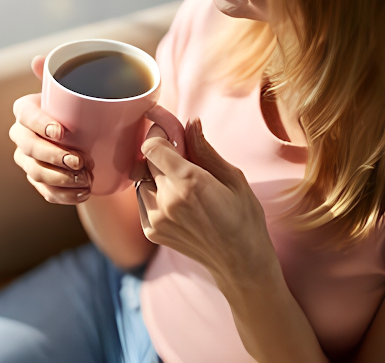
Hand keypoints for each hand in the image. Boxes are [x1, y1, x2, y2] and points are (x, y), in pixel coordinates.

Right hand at [9, 56, 91, 204]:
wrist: (93, 138)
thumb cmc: (82, 109)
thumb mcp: (78, 90)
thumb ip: (64, 74)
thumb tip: (39, 60)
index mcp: (26, 110)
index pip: (25, 115)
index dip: (40, 124)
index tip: (62, 132)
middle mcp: (21, 135)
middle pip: (28, 148)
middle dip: (52, 157)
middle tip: (80, 162)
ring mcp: (28, 160)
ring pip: (35, 173)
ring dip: (60, 179)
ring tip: (85, 180)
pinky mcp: (39, 181)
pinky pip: (45, 191)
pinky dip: (64, 195)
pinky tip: (82, 193)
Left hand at [138, 117, 276, 286]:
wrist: (240, 262)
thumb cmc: (244, 217)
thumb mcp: (233, 178)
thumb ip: (204, 150)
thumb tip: (190, 123)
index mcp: (189, 183)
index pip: (152, 147)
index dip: (158, 135)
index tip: (167, 131)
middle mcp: (166, 200)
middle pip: (146, 162)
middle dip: (160, 154)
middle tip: (180, 156)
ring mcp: (156, 218)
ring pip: (141, 181)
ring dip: (155, 175)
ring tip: (181, 183)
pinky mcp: (151, 231)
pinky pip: (142, 200)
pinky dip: (154, 194)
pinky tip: (176, 200)